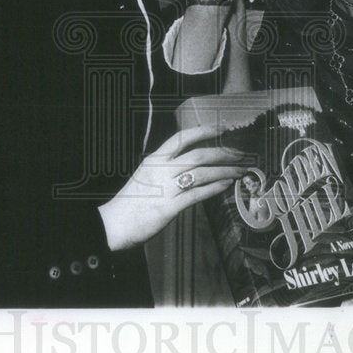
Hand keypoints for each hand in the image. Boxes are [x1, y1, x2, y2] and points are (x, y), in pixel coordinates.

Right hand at [99, 124, 246, 250]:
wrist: (113, 225)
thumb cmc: (130, 203)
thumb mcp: (146, 176)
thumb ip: (166, 170)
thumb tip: (190, 168)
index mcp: (154, 160)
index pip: (181, 138)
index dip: (203, 130)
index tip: (221, 128)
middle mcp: (160, 170)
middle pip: (198, 155)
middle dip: (223, 153)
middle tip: (240, 154)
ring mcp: (165, 188)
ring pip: (202, 173)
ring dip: (225, 171)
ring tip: (239, 171)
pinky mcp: (168, 207)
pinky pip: (197, 194)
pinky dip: (214, 188)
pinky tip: (225, 186)